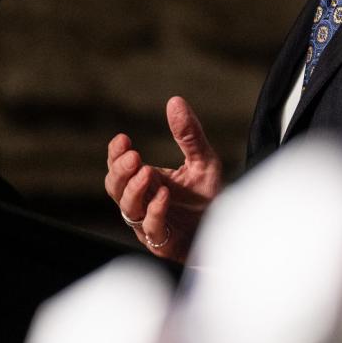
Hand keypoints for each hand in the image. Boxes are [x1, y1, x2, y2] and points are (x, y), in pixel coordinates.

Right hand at [105, 96, 222, 261]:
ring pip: (128, 209)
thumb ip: (189, 134)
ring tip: (146, 171)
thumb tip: (175, 101)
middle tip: (132, 156)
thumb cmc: (208, 198)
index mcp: (147, 182)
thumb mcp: (203, 160)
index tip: (122, 139)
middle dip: (119, 171)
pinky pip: (151, 229)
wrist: (226, 231)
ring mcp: (150, 223)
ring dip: (134, 190)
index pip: (120, 168)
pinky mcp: (164, 242)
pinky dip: (155, 211)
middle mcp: (143, 202)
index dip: (115, 155)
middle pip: (115, 188)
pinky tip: (164, 195)